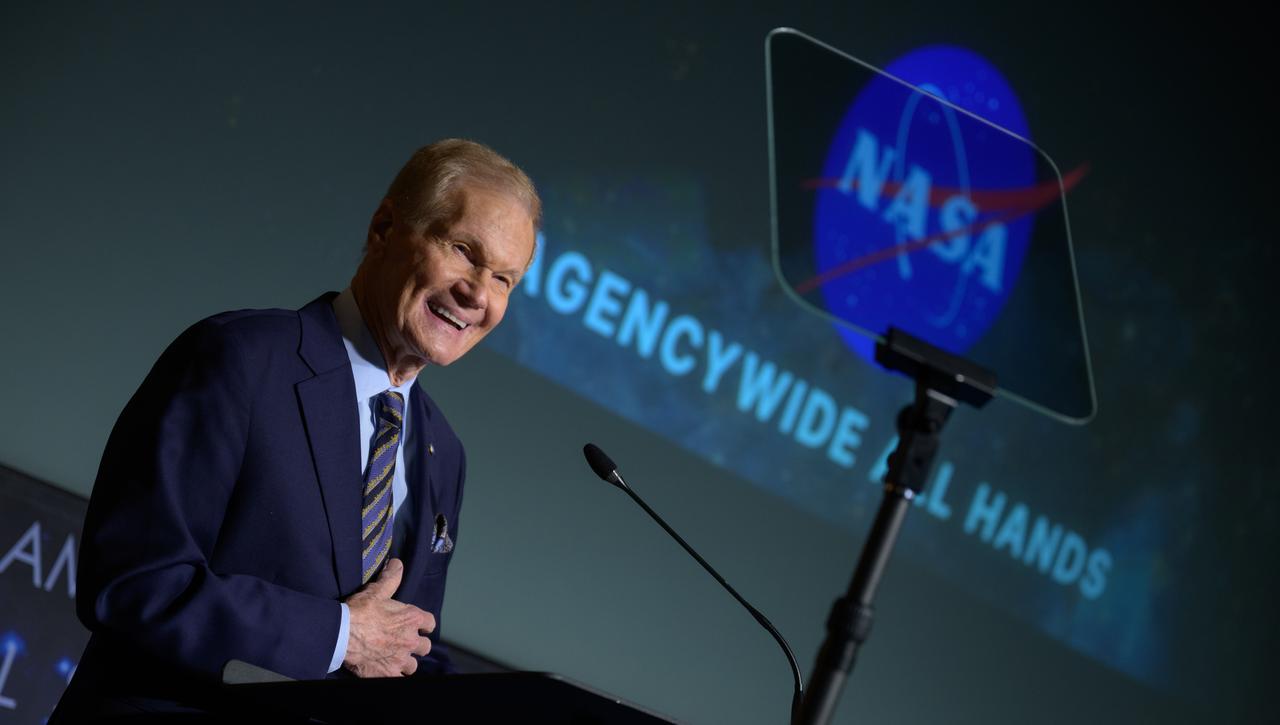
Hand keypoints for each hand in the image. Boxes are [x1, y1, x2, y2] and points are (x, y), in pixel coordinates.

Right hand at [342, 558, 435, 676]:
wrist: (341, 634)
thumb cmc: (360, 611)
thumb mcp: (376, 591)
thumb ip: (391, 578)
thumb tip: (398, 563)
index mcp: (411, 618)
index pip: (430, 623)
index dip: (424, 624)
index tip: (418, 625)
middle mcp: (410, 640)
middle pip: (425, 646)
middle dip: (417, 645)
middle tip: (404, 642)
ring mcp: (401, 659)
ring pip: (413, 665)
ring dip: (406, 662)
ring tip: (395, 657)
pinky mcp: (388, 674)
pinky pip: (400, 679)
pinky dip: (395, 675)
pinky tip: (387, 670)